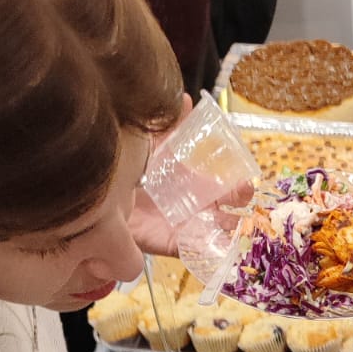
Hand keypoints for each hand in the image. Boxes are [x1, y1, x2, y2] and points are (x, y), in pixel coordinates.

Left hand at [128, 92, 255, 258]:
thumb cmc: (134, 175)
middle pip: (229, 208)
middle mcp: (199, 206)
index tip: (245, 180)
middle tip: (241, 194)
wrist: (107, 200)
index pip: (227, 184)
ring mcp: (190, 227)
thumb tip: (186, 98)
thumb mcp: (152, 147)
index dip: (240, 184)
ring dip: (231, 228)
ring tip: (235, 222)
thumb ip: (169, 126)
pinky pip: (198, 253)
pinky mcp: (176, 245)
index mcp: (198, 183)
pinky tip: (218, 248)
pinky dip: (209, 252)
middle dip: (239, 202)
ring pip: (220, 231)